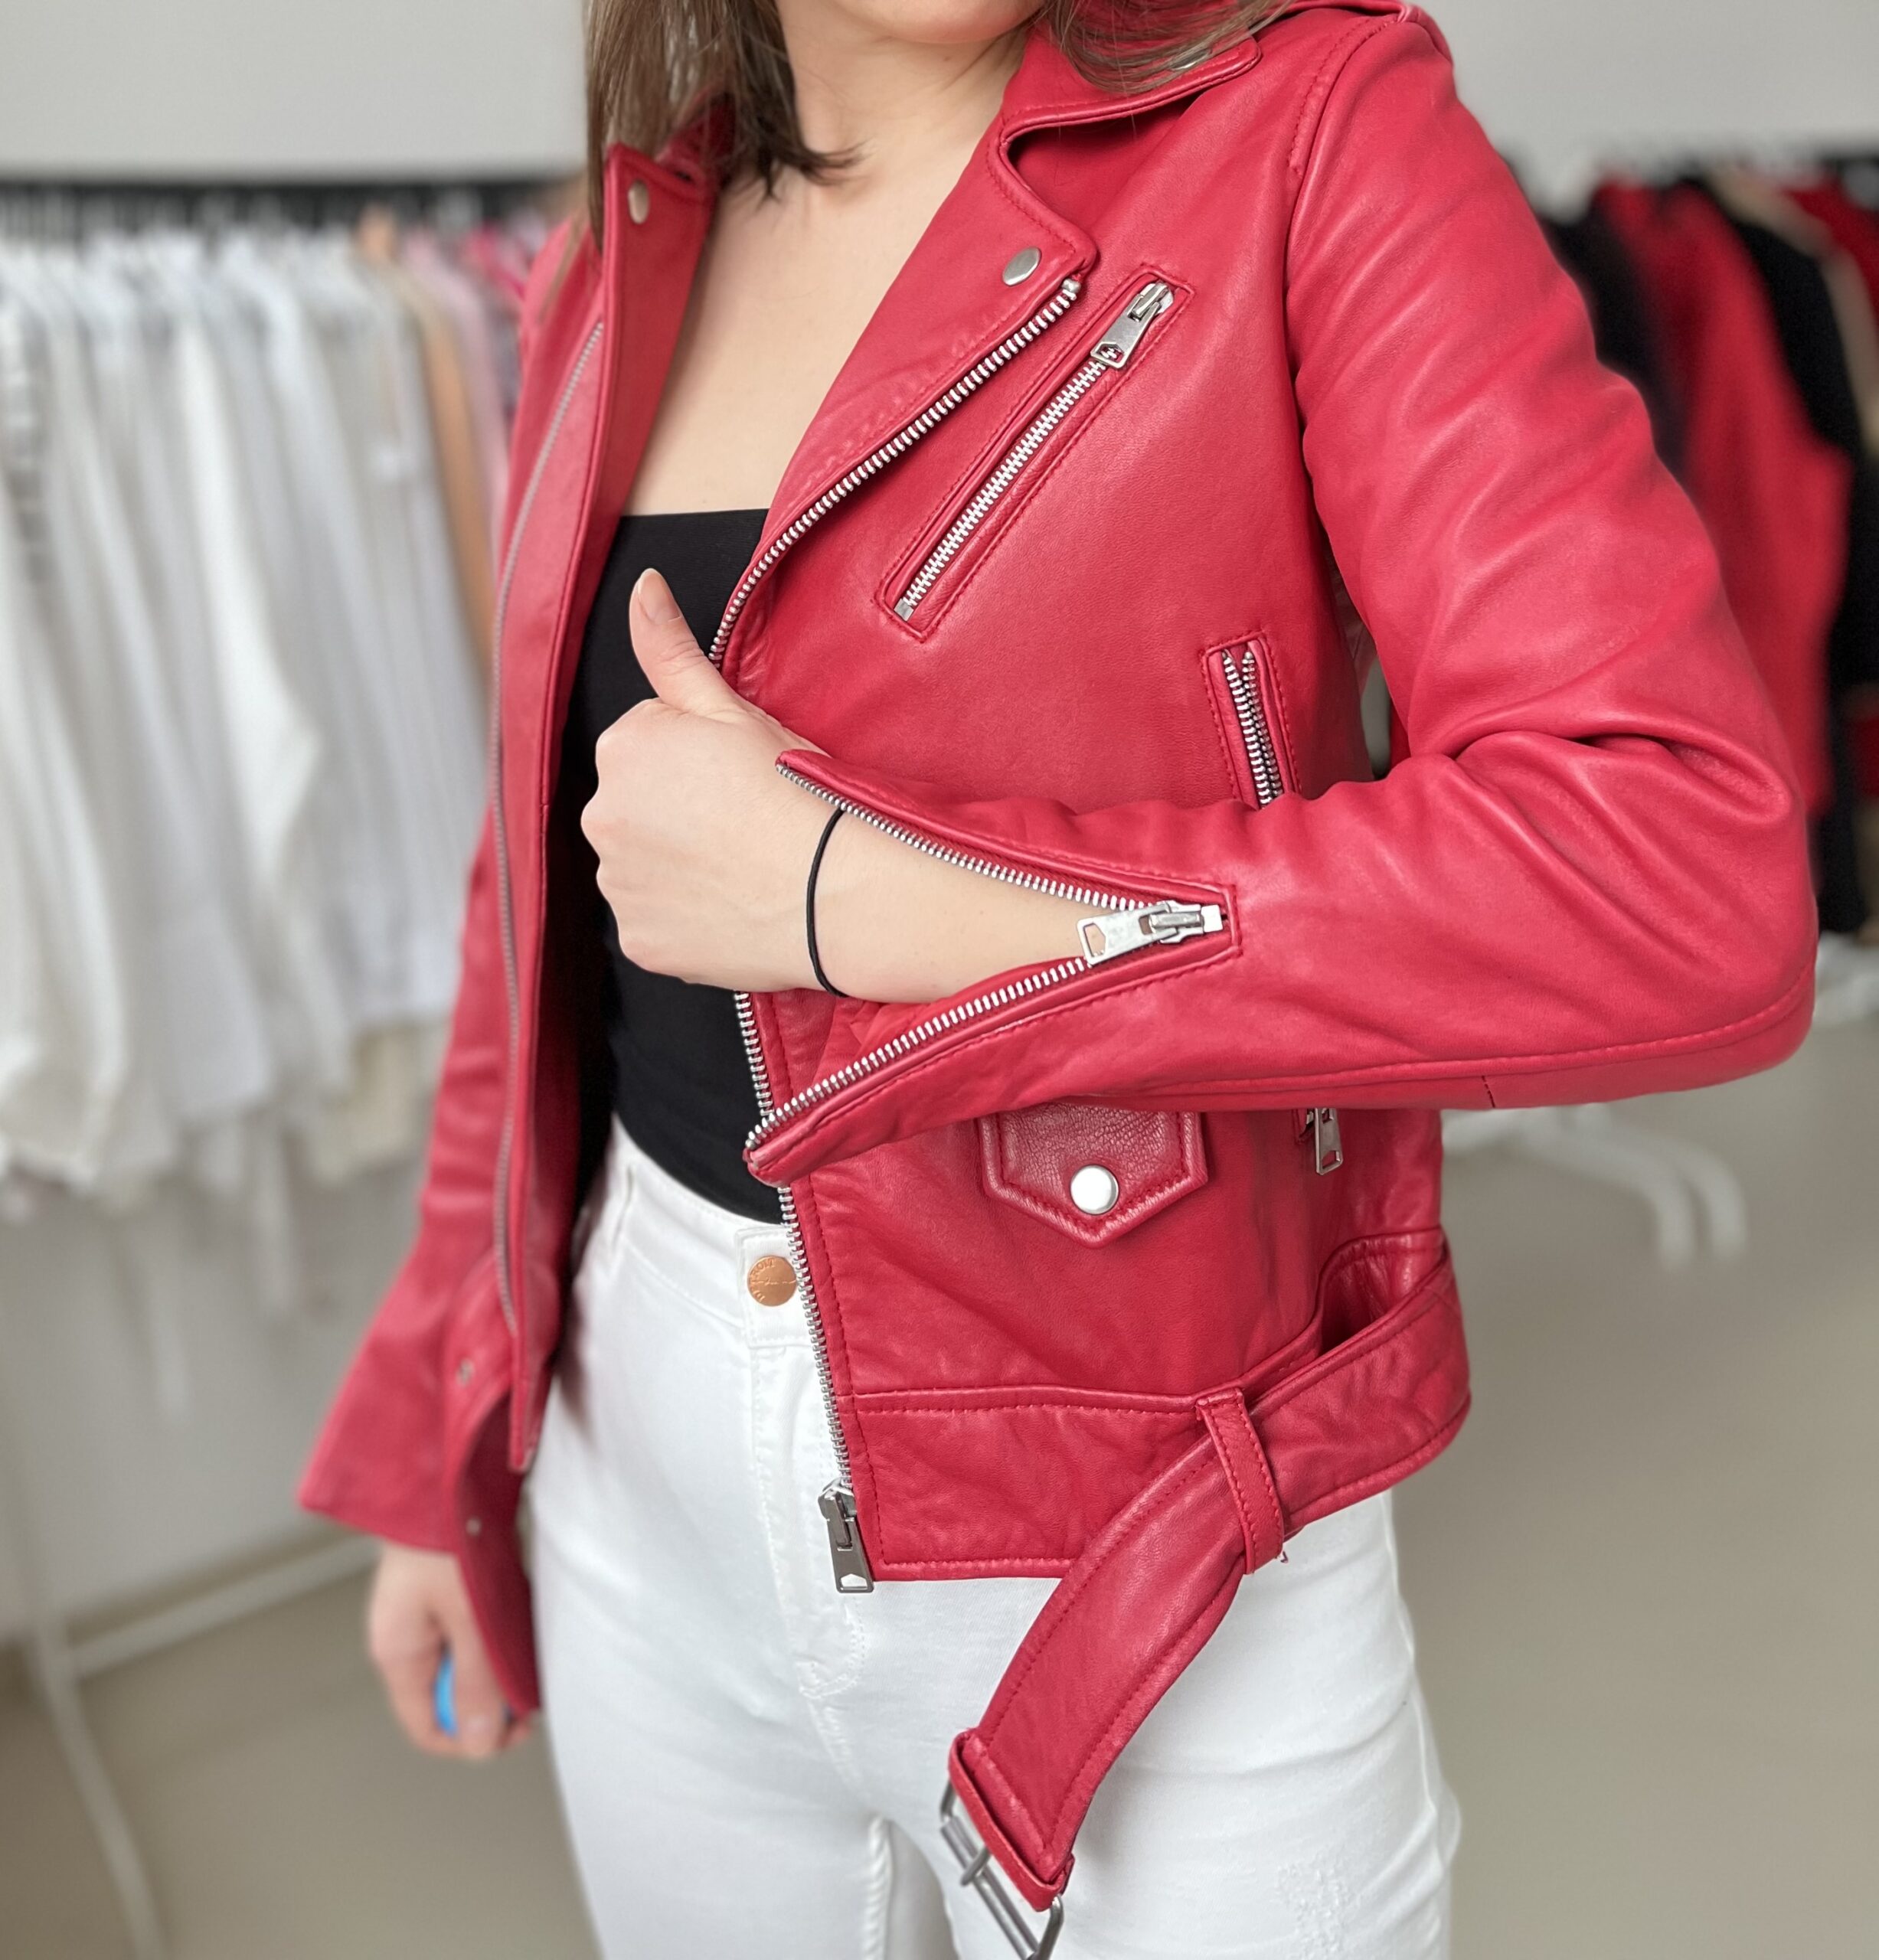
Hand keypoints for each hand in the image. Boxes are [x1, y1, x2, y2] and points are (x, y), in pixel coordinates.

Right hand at [366, 1543, 527, 1759]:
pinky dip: (495, 1637)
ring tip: (529, 1659)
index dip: (469, 1740)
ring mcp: (423, 1616)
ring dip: (498, 1668)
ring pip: (464, 1666)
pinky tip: (517, 1624)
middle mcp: (406, 1641)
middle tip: (531, 1700)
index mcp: (399, 1653)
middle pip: (449, 1699)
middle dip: (490, 1704)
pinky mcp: (444, 1594)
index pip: (427, 1727)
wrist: (442, 1473)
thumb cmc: (448, 1538)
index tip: (512, 1733)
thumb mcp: (468, 1618)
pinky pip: (471, 1635)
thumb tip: (480, 1742)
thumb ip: (477, 1682)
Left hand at [583, 565, 1087, 1002]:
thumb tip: (642, 587)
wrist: (837, 892)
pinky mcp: (639, 942)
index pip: (647, 744)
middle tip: (744, 824)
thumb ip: (673, 650)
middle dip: (677, 810)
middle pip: (636, 804)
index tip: (740, 778)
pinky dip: (685, 918)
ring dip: (678, 865)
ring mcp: (618, 886)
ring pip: (642, 865)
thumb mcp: (736, 710)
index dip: (699, 759)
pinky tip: (731, 907)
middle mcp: (601, 815)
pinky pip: (654, 922)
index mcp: (622, 747)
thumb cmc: (799, 794)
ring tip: (741, 868)